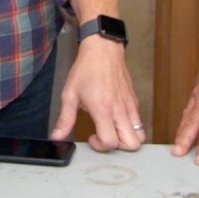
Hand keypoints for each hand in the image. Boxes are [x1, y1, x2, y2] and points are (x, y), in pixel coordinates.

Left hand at [50, 37, 144, 152]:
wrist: (103, 50)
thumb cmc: (87, 69)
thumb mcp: (70, 94)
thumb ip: (65, 119)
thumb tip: (57, 136)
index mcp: (103, 109)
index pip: (111, 142)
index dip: (100, 146)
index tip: (92, 138)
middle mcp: (120, 110)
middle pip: (132, 144)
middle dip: (118, 147)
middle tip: (104, 136)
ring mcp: (130, 106)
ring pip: (140, 136)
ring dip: (127, 138)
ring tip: (113, 130)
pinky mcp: (135, 101)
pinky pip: (139, 122)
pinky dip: (131, 127)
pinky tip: (116, 119)